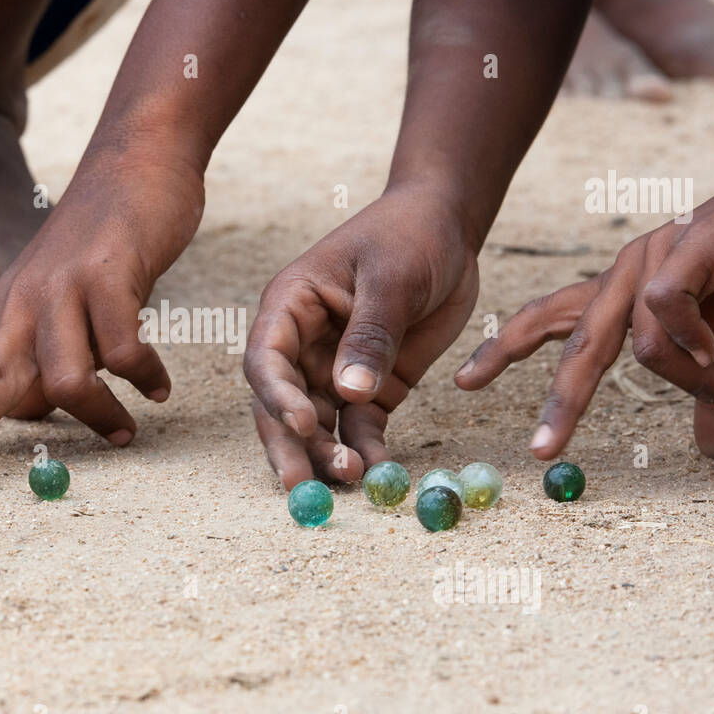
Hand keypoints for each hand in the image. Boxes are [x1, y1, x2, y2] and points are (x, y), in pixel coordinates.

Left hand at [0, 153, 204, 451]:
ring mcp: (63, 290)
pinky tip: (159, 386)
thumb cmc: (95, 245)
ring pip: (64, 379)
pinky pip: (123, 352)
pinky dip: (144, 376)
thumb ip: (39, 351)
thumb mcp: (52, 297)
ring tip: (124, 431)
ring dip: (98, 414)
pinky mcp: (108, 278)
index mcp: (0, 312)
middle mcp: (22, 304)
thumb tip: (36, 411)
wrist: (134, 166)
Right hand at [245, 189, 480, 488]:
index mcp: (290, 306)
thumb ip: (371, 334)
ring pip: (319, 423)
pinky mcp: (371, 385)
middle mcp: (303, 343)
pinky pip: (361, 426)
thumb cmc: (409, 235)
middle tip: (303, 486)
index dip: (278, 396)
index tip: (306, 423)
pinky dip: (367, 449)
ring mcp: (335, 368)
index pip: (267, 360)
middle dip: (292, 445)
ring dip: (329, 453)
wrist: (446, 227)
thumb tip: (348, 392)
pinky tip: (380, 471)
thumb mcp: (391, 277)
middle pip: (282, 403)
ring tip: (354, 480)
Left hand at [455, 167, 713, 462]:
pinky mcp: (688, 247)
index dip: (503, 350)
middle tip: (542, 449)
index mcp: (620, 293)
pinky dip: (691, 343)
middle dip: (559, 401)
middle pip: (572, 343)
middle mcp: (623, 273)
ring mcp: (652, 257)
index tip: (465, 382)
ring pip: (637, 344)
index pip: (547, 320)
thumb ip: (712, 395)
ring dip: (686, 380)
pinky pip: (666, 310)